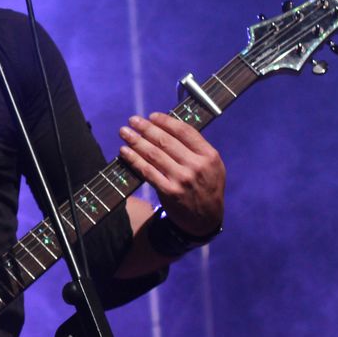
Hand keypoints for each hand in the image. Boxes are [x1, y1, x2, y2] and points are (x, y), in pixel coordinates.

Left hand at [119, 113, 225, 236]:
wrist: (206, 220)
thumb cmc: (207, 187)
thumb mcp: (213, 166)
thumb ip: (197, 148)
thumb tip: (169, 127)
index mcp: (209, 155)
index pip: (185, 131)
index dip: (166, 122)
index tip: (152, 116)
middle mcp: (196, 166)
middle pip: (166, 141)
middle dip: (146, 128)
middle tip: (132, 120)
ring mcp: (182, 179)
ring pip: (154, 154)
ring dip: (136, 141)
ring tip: (124, 132)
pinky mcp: (169, 191)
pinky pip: (147, 171)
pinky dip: (134, 159)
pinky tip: (125, 151)